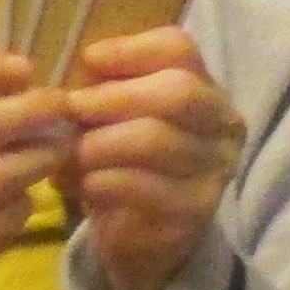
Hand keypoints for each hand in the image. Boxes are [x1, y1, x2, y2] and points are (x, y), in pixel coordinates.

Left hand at [64, 24, 240, 289]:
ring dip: (98, 144)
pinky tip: (78, 185)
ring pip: (156, 140)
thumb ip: (105, 89)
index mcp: (206, 89)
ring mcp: (216, 170)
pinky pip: (145, 187)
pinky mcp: (196, 211)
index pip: (180, 50)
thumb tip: (79, 65)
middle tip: (71, 108)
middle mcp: (224, 125)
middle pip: (178, 92)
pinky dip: (102, 181)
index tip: (88, 59)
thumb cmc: (124, 165)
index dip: (132, 49)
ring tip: (66, 155)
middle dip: (115, 97)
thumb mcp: (116, 119)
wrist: (142, 240)